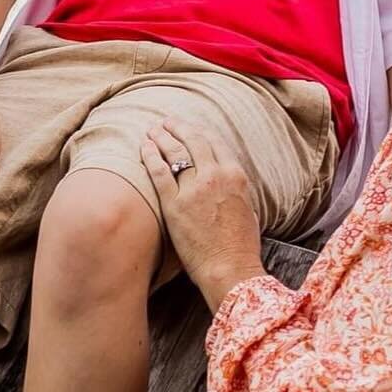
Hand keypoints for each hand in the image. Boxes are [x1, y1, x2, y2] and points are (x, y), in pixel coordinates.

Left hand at [141, 121, 261, 294]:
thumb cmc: (240, 245)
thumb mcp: (248, 208)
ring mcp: (193, 189)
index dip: (199, 131)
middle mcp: (215, 176)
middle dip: (178, 127)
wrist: (230, 269)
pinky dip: (150, 156)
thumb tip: (227, 182)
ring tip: (152, 131)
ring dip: (161, 137)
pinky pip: (159, 172)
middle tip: (166, 123)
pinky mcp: (174, 204)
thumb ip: (235, 190)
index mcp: (236, 175)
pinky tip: (144, 148)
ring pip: (174, 151)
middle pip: (193, 140)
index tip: (188, 127)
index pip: (214, 142)